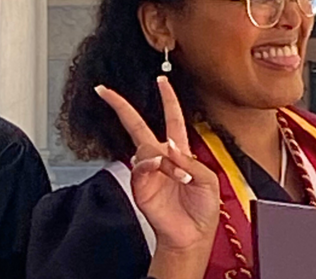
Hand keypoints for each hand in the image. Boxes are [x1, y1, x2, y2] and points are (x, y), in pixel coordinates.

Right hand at [95, 77, 219, 251]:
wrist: (192, 235)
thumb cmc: (202, 209)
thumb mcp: (208, 180)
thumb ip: (191, 162)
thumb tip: (170, 149)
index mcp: (180, 151)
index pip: (172, 118)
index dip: (168, 98)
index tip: (161, 80)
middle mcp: (161, 158)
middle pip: (138, 126)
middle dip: (121, 107)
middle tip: (106, 92)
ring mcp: (148, 171)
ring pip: (145, 148)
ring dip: (164, 158)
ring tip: (180, 177)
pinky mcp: (140, 185)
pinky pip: (141, 166)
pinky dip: (154, 166)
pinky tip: (164, 171)